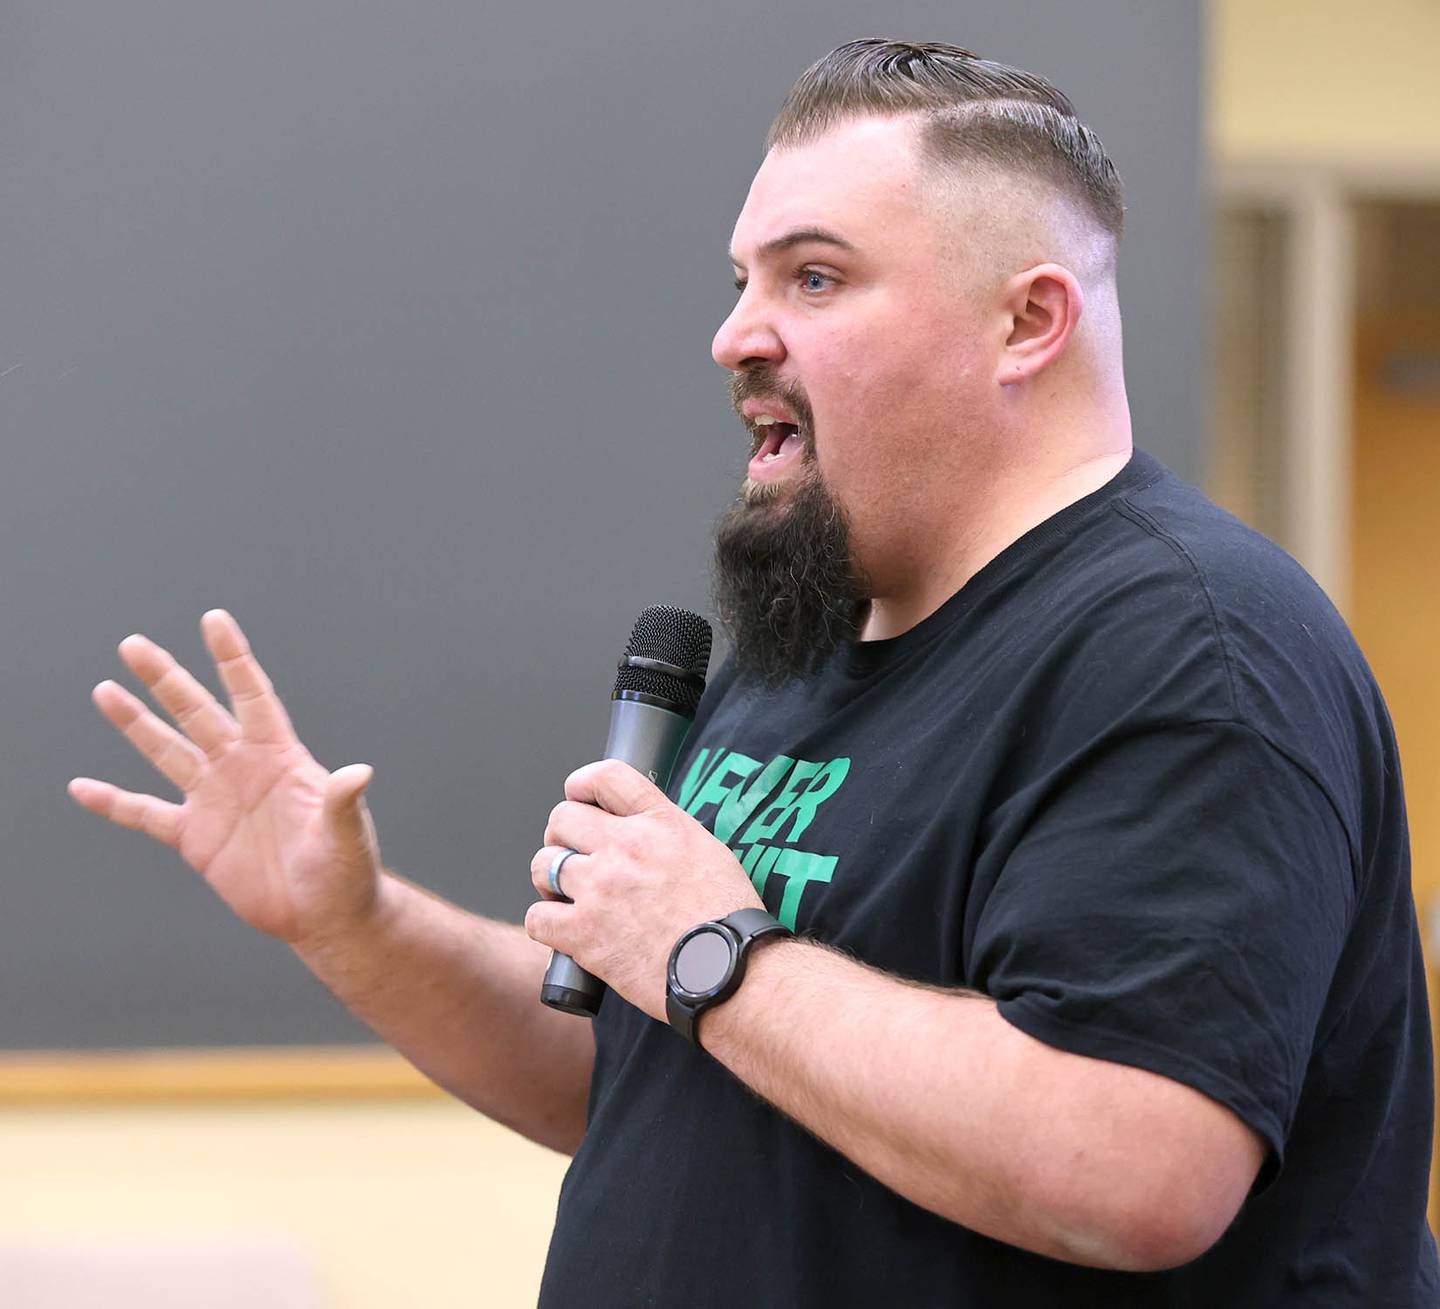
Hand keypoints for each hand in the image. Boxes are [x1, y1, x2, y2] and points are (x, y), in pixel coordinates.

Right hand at [68, 610, 381, 945]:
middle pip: (197, 713)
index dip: (232, 659)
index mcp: (280, 756)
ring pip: (167, 751)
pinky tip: (82, 787)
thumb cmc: (347, 870)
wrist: (326, 914)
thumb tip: (359, 773)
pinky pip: (145, 814)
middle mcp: (242, 768)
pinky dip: (114, 802)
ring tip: (106, 690)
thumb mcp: (347, 834)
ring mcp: (215, 800)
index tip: (213, 620)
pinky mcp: (195, 838)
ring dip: (136, 724)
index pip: (252, 696)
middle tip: (134, 645)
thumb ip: (345, 802)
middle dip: (167, 680)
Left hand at [525, 759, 764, 1022]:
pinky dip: (545, 923)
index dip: (583, 783)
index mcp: (660, 822)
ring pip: (543, 864)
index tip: (579, 797)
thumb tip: (639, 831)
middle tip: (574, 857)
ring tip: (568, 896)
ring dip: (550, 878)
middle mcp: (625, 847)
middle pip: (562, 818)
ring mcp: (600, 888)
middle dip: (562, 836)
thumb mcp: (707, 851)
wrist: (727, 970)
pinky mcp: (584, 933)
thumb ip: (667, 833)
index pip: (606, 776)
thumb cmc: (726, 918)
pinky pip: (536, 917)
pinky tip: (563, 930)